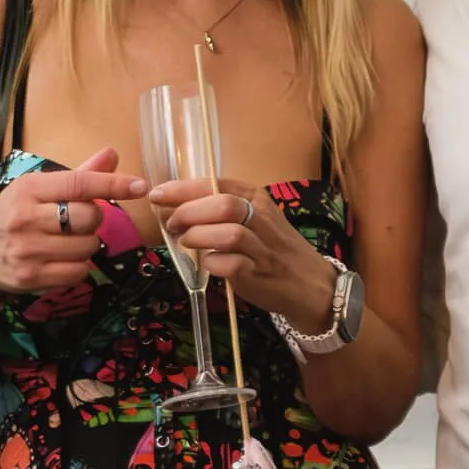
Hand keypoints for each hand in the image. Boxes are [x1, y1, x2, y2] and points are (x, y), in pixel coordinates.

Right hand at [0, 147, 146, 306]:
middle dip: (93, 221)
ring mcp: (28, 249)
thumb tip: (112, 154)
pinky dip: (77, 267)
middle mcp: (26, 218)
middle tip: (77, 223)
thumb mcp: (38, 190)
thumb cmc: (15, 217)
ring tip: (64, 243)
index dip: (113, 184)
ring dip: (86, 246)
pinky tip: (59, 261)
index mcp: (29, 189)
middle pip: (90, 218)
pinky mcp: (31, 277)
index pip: (79, 183)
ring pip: (88, 247)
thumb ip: (78, 176)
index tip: (140, 186)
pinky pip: (78, 272)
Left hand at [149, 176, 337, 330]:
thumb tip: (174, 207)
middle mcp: (261, 218)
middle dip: (188, 212)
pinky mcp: (258, 274)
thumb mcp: (254, 219)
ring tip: (186, 242)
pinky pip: (231, 264)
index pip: (216, 184)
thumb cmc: (274, 250)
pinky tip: (207, 265)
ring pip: (227, 233)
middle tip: (171, 224)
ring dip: (198, 236)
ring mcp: (261, 247)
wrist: (310, 284)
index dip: (182, 189)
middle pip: (221, 204)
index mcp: (256, 198)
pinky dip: (212, 263)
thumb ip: (220, 211)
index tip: (158, 195)